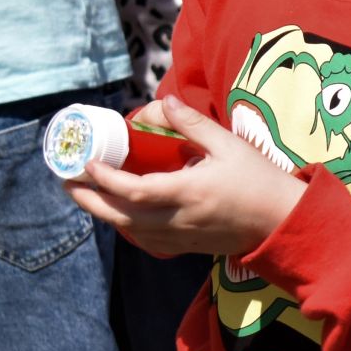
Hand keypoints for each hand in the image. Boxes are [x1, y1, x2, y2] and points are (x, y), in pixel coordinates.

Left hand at [62, 95, 305, 257]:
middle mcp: (177, 219)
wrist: (282, 220)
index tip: (87, 163)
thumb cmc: (259, 180)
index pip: (134, 190)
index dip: (105, 179)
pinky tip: (121, 216)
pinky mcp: (185, 246)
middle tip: (68, 182)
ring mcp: (180, 237)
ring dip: (103, 215)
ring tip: (87, 196)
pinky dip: (125, 228)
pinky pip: (145, 241)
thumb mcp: (229, 145)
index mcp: (187, 192)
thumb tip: (160, 103)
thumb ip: (192, 124)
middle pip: (120, 216)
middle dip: (89, 200)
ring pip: (129, 231)